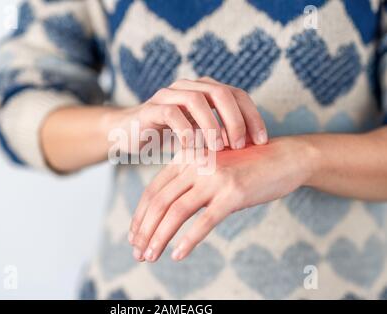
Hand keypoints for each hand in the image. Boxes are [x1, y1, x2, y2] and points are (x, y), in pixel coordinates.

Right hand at [114, 77, 267, 152]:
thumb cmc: (169, 135)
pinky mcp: (150, 108)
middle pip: (221, 93)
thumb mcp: (200, 133)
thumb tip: (254, 148)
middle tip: (240, 146)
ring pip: (197, 100)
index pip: (237, 95)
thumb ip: (222, 133)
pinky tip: (193, 150)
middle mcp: (188, 87)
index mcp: (204, 90)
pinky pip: (171, 114)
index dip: (253, 116)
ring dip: (212, 126)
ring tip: (218, 149)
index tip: (261, 142)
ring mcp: (168, 95)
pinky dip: (186, 132)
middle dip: (235, 120)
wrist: (129, 133)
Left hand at [128, 136, 318, 261]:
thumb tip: (170, 214)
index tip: (134, 236)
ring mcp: (214, 178)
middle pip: (159, 202)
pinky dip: (189, 240)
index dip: (140, 215)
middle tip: (137, 252)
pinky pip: (205, 221)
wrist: (285, 157)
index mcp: (187, 157)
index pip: (154, 190)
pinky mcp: (233, 193)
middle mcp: (196, 164)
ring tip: (150, 256)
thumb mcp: (213, 168)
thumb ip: (191, 183)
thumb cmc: (247, 165)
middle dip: (144, 230)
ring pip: (176, 212)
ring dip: (159, 238)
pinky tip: (178, 254)